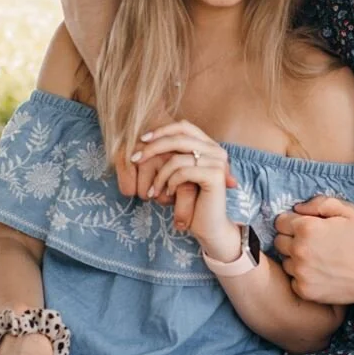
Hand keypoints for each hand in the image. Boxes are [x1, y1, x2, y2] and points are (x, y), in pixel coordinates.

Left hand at [128, 121, 235, 254]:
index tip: (142, 140)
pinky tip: (169, 194)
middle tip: (135, 159)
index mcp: (210, 146)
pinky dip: (171, 183)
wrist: (210, 227)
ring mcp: (218, 162)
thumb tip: (144, 139)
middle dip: (152, 148)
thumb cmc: (192, 203)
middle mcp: (217, 150)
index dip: (162, 130)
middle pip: (178, 138)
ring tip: (154, 191)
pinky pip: (183, 172)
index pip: (183, 126)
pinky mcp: (216, 175)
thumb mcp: (179, 175)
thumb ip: (172, 156)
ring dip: (159, 175)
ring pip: (177, 158)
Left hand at [271, 196, 353, 304]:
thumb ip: (319, 203)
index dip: (292, 222)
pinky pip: (293, 279)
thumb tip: (297, 208)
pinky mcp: (304, 290)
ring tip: (318, 259)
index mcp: (306, 228)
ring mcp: (300, 272)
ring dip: (296, 258)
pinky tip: (319, 273)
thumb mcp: (347, 211)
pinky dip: (302, 276)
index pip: (280, 222)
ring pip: (285, 261)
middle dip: (291, 239)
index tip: (305, 227)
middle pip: (279, 241)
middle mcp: (298, 250)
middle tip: (312, 243)